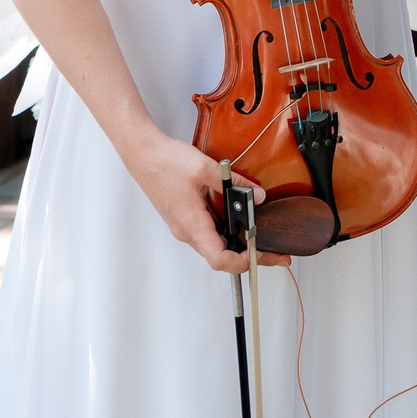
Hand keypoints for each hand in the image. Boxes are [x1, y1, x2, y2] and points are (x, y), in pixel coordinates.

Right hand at [123, 132, 287, 272]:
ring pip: (213, 246)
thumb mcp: (207, 168)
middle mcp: (185, 230)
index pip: (218, 257)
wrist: (143, 155)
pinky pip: (206, 234)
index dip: (241, 262)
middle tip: (273, 254)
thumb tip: (258, 195)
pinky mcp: (183, 219)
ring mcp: (183, 226)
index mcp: (191, 222)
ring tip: (259, 241)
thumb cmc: (166, 162)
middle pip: (219, 256)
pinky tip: (238, 224)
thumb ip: (236, 183)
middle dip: (247, 257)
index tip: (260, 255)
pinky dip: (224, 234)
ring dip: (235, 247)